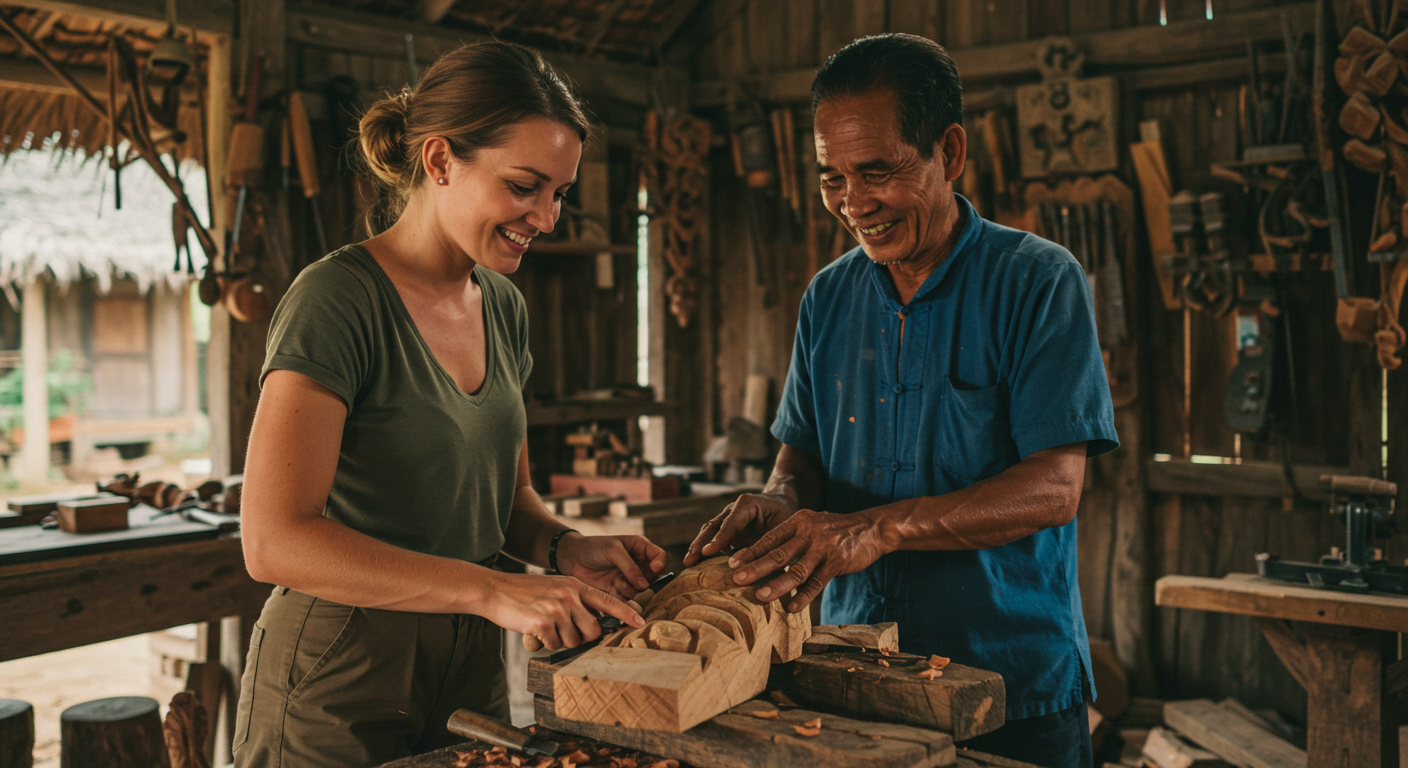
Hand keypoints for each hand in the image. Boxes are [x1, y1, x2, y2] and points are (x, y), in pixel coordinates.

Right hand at [484, 570, 644, 650]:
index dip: (626, 613)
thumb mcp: (556, 587)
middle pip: (594, 630)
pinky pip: (554, 644)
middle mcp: (570, 596)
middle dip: (583, 637)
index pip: (608, 600)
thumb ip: (576, 601)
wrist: (495, 589)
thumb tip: (594, 624)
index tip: (640, 621)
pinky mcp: (543, 623)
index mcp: (575, 586)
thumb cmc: (525, 592)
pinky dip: (546, 643)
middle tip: (565, 631)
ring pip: (574, 640)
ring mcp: (558, 609)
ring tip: (546, 627)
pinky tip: (535, 630)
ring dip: (561, 640)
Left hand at [555, 532, 666, 599]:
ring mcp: (629, 579)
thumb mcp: (613, 550)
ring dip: (630, 589)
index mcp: (640, 548)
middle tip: (630, 578)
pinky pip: (628, 600)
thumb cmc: (593, 547)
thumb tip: (645, 585)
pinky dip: (622, 599)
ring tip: (615, 582)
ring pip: (641, 591)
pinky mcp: (619, 592)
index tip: (654, 568)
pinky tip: (612, 591)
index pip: (661, 557)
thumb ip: (630, 566)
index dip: (661, 564)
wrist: (571, 559)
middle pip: (654, 577)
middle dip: (643, 580)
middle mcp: (638, 565)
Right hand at [683, 492, 797, 566]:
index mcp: (747, 504)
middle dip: (701, 542)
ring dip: (698, 546)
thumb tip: (769, 565)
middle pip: (713, 525)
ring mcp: (727, 517)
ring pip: (709, 531)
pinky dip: (704, 550)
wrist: (782, 504)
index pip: (731, 522)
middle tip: (690, 559)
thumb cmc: (786, 516)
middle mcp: (733, 508)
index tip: (707, 552)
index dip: (719, 538)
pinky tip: (696, 565)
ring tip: (688, 563)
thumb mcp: (786, 526)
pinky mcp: (725, 528)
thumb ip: (776, 541)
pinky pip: (712, 538)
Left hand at [728, 508, 888, 612]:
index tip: (731, 563)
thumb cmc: (836, 530)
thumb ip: (792, 538)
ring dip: (777, 585)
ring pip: (796, 570)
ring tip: (760, 597)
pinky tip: (791, 608)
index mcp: (798, 522)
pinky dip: (804, 596)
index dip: (750, 552)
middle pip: (778, 554)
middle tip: (736, 579)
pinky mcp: (837, 563)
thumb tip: (766, 558)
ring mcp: (823, 548)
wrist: (872, 528)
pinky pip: (817, 582)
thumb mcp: (812, 524)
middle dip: (755, 568)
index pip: (769, 538)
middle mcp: (808, 533)